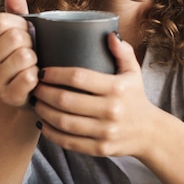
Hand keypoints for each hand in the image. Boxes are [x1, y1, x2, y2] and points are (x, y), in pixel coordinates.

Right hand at [0, 0, 38, 106]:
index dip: (20, 23)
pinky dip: (37, 76)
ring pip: (25, 56)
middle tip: (29, 50)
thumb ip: (16, 12)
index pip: (1, 20)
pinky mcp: (8, 96)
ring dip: (35, 59)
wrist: (25, 91)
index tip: (24, 32)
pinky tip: (33, 78)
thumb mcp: (18, 31)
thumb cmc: (22, 55)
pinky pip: (29, 77)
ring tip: (30, 64)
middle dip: (30, 41)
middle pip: (15, 37)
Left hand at [32, 32, 156, 157]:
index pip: (79, 77)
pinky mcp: (100, 148)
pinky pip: (68, 142)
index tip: (43, 71)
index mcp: (117, 88)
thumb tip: (109, 34)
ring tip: (36, 103)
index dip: (56, 74)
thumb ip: (123, 52)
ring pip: (64, 122)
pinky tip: (42, 124)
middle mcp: (111, 110)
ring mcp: (105, 132)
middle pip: (66, 101)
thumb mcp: (133, 72)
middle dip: (44, 93)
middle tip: (34, 86)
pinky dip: (51, 133)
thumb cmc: (135, 97)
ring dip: (44, 112)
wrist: (149, 132)